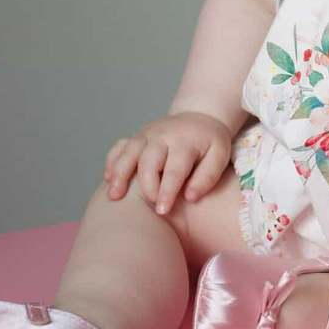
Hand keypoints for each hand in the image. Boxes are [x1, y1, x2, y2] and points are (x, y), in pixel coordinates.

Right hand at [103, 111, 231, 215]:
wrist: (200, 116)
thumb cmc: (210, 143)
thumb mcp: (219, 155)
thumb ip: (207, 176)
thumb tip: (190, 197)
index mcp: (185, 141)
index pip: (174, 170)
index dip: (167, 192)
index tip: (163, 211)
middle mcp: (162, 135)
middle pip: (148, 162)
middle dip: (147, 187)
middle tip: (151, 207)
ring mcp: (147, 134)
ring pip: (129, 153)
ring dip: (120, 174)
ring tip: (113, 196)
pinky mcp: (136, 136)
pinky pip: (119, 147)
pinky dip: (112, 162)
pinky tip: (108, 179)